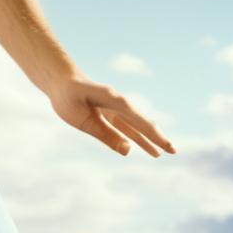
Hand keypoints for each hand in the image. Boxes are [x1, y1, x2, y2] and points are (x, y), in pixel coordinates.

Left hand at [46, 73, 176, 156]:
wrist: (59, 79)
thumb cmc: (68, 96)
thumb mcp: (82, 118)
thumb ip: (104, 134)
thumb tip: (128, 150)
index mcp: (113, 100)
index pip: (137, 120)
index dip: (152, 134)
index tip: (166, 146)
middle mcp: (117, 103)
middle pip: (140, 123)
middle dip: (156, 137)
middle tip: (173, 151)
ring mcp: (112, 108)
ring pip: (133, 127)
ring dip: (146, 140)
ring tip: (160, 154)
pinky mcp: (106, 113)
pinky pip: (122, 127)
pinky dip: (132, 136)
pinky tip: (137, 146)